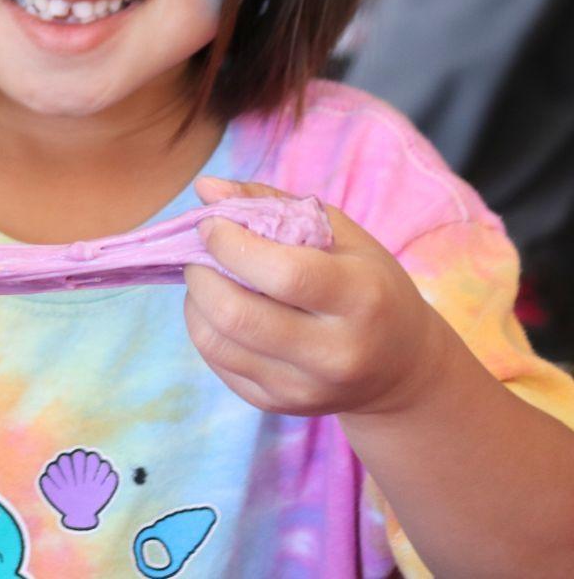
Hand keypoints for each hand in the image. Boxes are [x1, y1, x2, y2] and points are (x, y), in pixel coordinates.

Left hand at [183, 178, 450, 416]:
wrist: (400, 368)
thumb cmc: (368, 285)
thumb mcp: (341, 235)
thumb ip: (273, 204)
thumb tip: (205, 188)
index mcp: (362, 299)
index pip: (283, 273)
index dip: (232, 243)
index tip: (212, 223)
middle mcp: (335, 352)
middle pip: (237, 314)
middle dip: (200, 273)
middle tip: (201, 252)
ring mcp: (305, 387)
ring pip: (216, 341)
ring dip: (195, 300)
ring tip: (209, 278)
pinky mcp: (279, 405)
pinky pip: (217, 362)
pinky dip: (204, 327)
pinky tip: (220, 309)